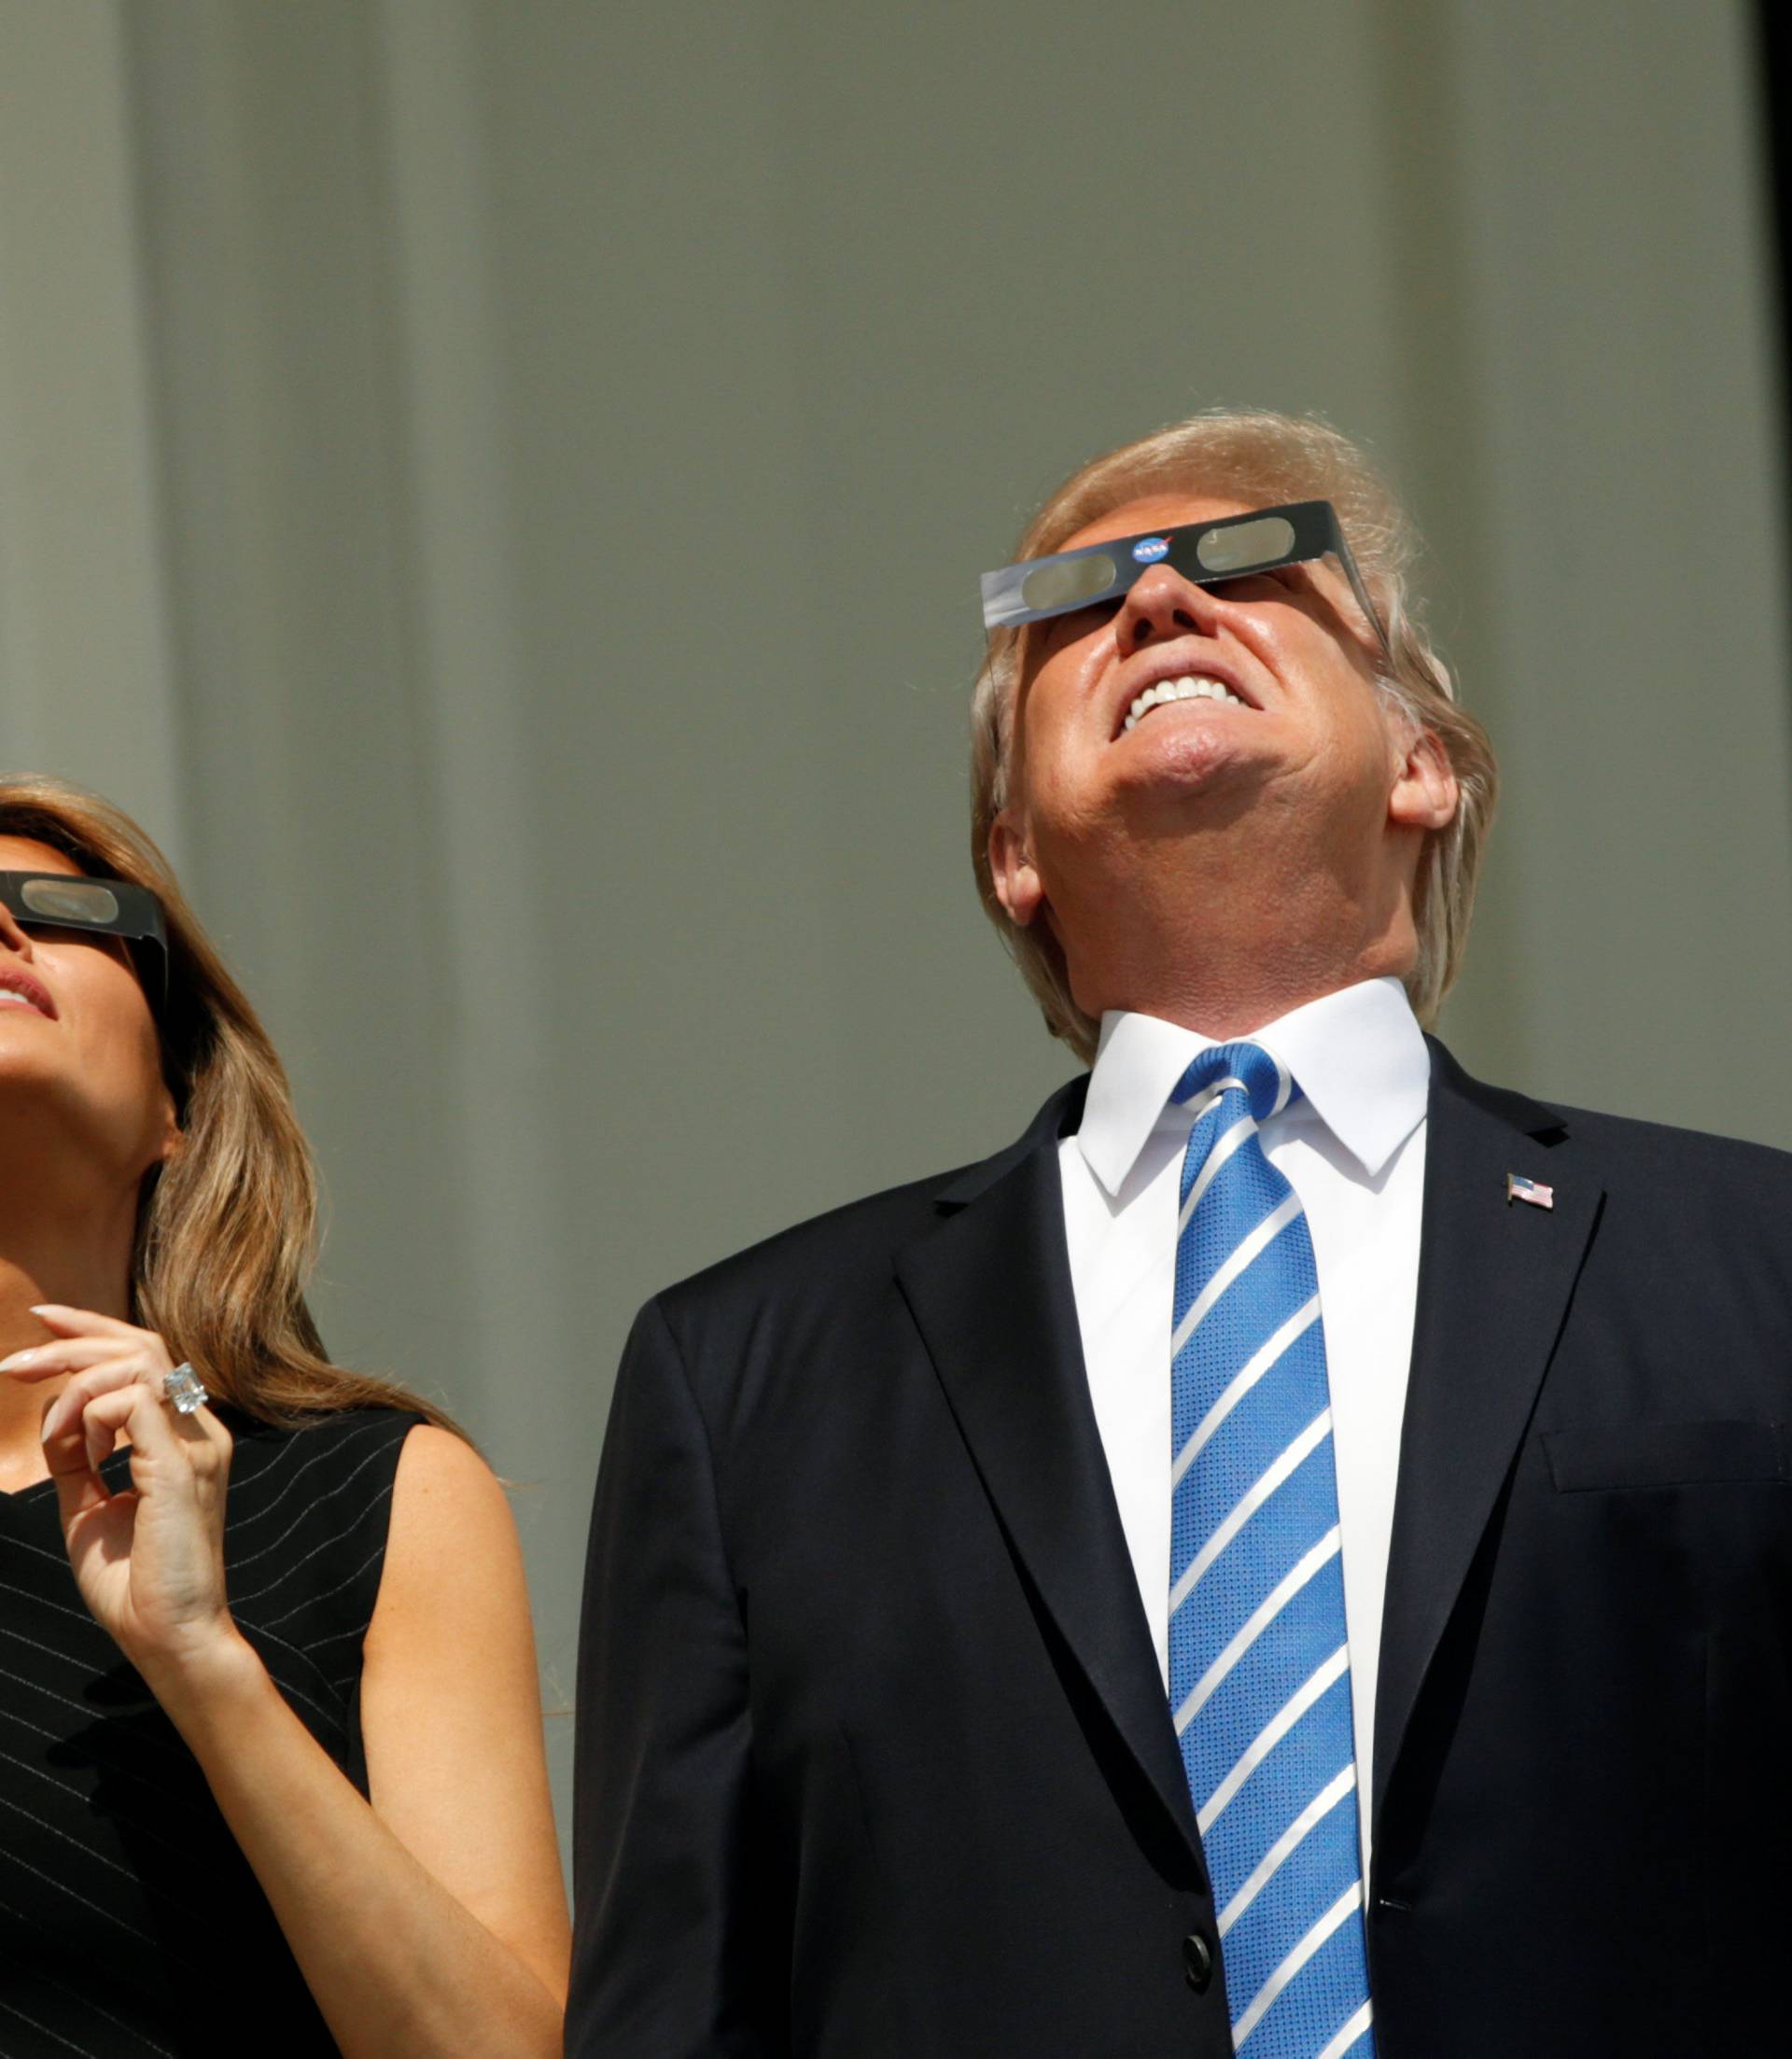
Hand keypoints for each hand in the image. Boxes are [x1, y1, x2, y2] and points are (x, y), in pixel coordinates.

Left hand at [1, 1306, 240, 1681]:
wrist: (169, 1635)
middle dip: (74, 1336)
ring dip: (74, 1381)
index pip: (145, 1358)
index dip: (91, 1330)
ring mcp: (195, 1444)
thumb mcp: (90, 1509)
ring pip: (136, 1362)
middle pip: (143, 1344)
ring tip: (46, 1424)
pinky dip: (87, 1415)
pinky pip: (128, 1403)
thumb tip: (55, 1421)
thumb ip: (78, 1461)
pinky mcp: (180, 1464)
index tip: (41, 1324)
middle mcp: (198, 1431)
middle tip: (16, 1359)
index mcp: (184, 1438)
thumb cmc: (135, 1585)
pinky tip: (77, 1449)